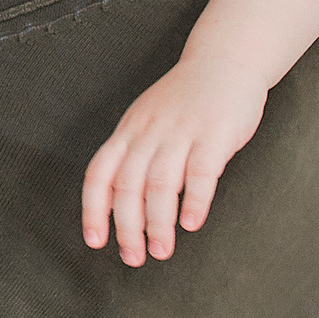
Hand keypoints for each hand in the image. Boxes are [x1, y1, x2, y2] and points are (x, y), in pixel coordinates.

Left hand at [80, 55, 268, 265]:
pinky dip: (194, 200)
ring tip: (161, 250)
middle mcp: (149, 132)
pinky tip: (191, 223)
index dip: (94, 209)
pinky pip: (201, 171)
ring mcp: (181, 132)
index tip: (96, 241)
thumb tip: (125, 205)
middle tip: (134, 257)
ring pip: (160, 183)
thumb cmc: (186, 99)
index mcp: (129, 132)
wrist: (225, 60)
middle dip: (127, 226)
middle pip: (128, 185)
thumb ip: (136, 156)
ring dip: (158, 222)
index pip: (100, 174)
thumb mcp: (148, 121)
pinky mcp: (214, 133)